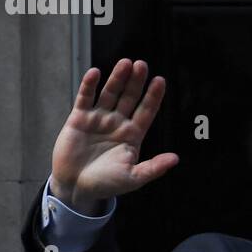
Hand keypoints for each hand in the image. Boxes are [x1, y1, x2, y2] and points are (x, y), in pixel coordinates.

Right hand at [49, 59, 177, 212]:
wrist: (75, 188)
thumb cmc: (106, 184)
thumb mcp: (133, 178)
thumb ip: (153, 168)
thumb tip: (176, 159)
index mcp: (133, 135)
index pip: (146, 111)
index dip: (153, 96)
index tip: (160, 80)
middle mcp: (118, 123)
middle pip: (129, 97)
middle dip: (136, 82)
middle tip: (142, 65)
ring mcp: (99, 119)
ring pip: (110, 93)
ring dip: (117, 78)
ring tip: (125, 63)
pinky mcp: (79, 119)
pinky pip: (85, 98)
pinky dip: (89, 85)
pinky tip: (96, 73)